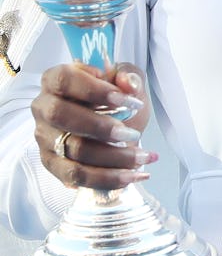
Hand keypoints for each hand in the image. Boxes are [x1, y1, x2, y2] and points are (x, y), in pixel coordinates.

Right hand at [31, 63, 155, 190]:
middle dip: (103, 127)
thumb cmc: (114, 101)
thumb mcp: (125, 83)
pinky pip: (77, 176)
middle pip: (62, 116)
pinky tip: (134, 175)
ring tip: (144, 157)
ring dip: (115, 157)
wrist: (112, 128)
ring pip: (75, 151)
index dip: (96, 90)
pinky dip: (109, 178)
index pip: (65, 80)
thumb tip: (129, 84)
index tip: (129, 102)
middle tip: (134, 134)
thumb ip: (129, 77)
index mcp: (55, 80)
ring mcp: (45, 138)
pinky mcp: (52, 164)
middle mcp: (44, 108)